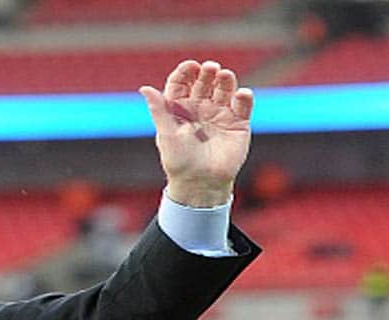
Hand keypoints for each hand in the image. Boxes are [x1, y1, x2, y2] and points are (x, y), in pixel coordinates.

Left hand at [140, 60, 253, 206]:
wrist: (200, 184)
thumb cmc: (179, 161)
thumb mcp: (166, 134)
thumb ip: (159, 110)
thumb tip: (144, 88)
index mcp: (180, 108)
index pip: (182, 83)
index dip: (185, 72)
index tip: (191, 66)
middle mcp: (200, 108)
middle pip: (204, 82)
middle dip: (207, 73)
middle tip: (210, 68)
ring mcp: (220, 114)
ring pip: (225, 89)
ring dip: (226, 80)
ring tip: (224, 75)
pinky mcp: (238, 124)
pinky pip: (243, 106)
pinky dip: (244, 97)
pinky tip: (242, 94)